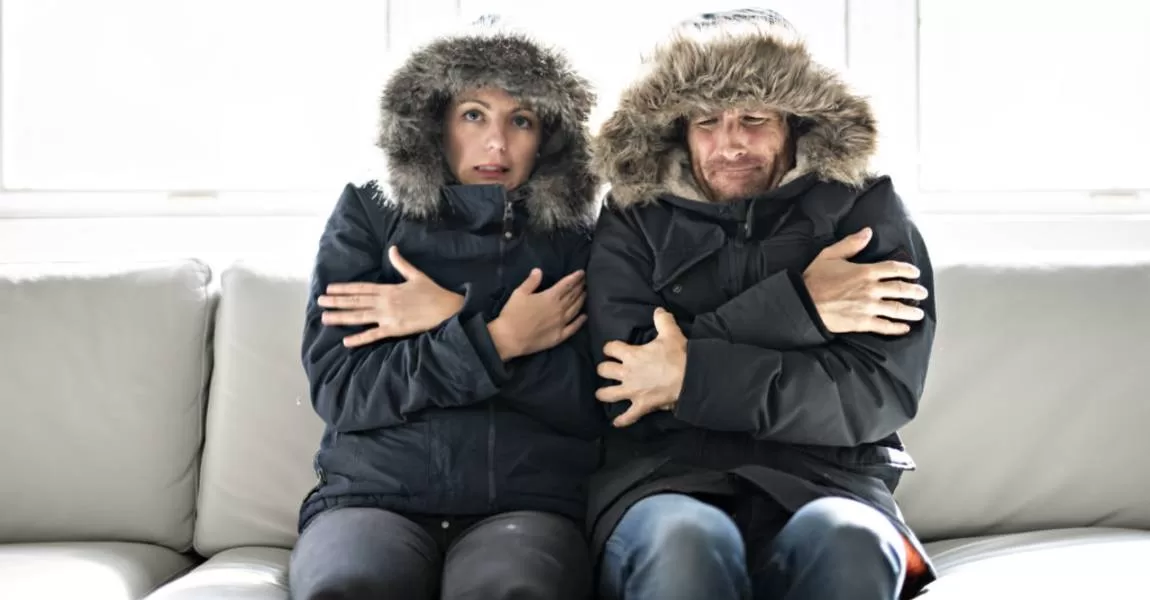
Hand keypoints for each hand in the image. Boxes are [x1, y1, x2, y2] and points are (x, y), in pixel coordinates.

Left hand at [319, 246, 463, 346]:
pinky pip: (374, 335)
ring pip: (360, 317)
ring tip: (325, 318)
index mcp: (389, 289)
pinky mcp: (395, 329)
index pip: (361, 288)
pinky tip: (347, 341)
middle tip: (320, 302)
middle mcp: (385, 302)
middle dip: (336, 302)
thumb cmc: (432, 292)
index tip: (330, 288)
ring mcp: (388, 316)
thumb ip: (401, 263)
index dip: (345, 288)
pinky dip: (360, 339)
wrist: (446, 309)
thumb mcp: (416, 275)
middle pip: (356, 302)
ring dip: (342, 317)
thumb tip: (392, 248)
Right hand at [487, 268, 585, 359]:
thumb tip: (538, 270)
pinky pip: (574, 327)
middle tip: (585, 281)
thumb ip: (531, 282)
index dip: (575, 277)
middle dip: (580, 287)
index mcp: (550, 297)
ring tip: (586, 294)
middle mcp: (559, 309)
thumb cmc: (513, 314)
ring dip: (582, 300)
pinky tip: (584, 316)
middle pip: (573, 295)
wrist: (510, 338)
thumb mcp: (519, 293)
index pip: (567, 284)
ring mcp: (561, 323)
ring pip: (576, 309)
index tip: (582, 273)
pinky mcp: (560, 336)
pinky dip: (580, 321)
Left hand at [596, 308, 686, 427]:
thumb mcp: (670, 333)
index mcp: (631, 354)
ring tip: (601, 394)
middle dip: (603, 370)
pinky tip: (615, 423)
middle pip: (603, 370)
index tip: (611, 349)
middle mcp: (627, 373)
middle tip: (606, 370)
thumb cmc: (678, 356)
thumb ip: (662, 320)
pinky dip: (622, 420)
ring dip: (603, 394)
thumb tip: (658, 309)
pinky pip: (628, 416)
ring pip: (608, 394)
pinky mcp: (641, 405)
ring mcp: (632, 391)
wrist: (689, 377)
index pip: (610, 348)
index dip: (609, 348)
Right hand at [802, 227, 928, 335]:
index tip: (915, 272)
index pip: (894, 268)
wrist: (803, 303)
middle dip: (915, 291)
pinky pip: (884, 326)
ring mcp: (868, 307)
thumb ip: (851, 243)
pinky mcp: (862, 323)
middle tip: (923, 293)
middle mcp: (871, 289)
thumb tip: (867, 232)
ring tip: (919, 313)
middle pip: (901, 289)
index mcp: (865, 271)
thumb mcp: (829, 255)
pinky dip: (897, 328)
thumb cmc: (814, 279)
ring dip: (911, 311)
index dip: (907, 269)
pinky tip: (904, 328)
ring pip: (897, 309)